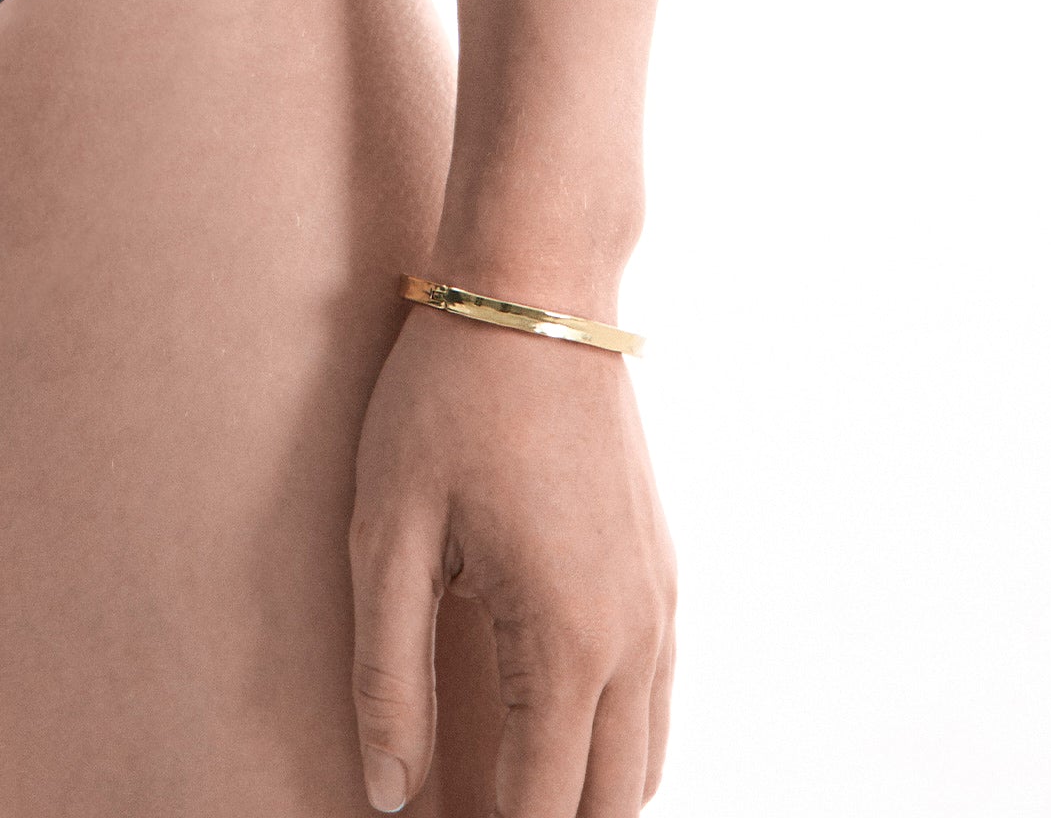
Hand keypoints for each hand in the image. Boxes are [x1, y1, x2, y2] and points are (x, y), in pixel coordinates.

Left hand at [347, 303, 674, 814]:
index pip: (540, 812)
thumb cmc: (447, 397)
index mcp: (567, 640)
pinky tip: (548, 720)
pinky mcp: (661, 567)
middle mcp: (634, 637)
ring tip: (505, 787)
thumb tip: (390, 796)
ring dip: (585, 791)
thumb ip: (389, 675)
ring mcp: (659, 601)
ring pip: (643, 761)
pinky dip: (613, 737)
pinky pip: (657, 696)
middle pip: (609, 806)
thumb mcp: (390, 532)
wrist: (537, 285)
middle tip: (472, 812)